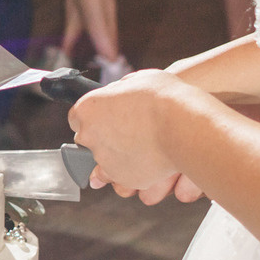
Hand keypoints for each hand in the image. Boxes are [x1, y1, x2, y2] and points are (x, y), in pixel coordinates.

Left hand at [68, 70, 203, 204]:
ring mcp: (105, 161)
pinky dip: (136, 168)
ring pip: (107, 161)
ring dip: (120, 154)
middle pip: (90, 140)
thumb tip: (119, 94)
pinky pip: (126, 175)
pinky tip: (152, 156)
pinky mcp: (124, 179)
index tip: (106, 117)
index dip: (94, 116)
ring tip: (145, 144)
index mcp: (87, 109)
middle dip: (105, 136)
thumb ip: (120, 91)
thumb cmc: (163, 99)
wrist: (183, 126)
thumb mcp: (137, 80)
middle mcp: (90, 137)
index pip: (77, 117)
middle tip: (129, 130)